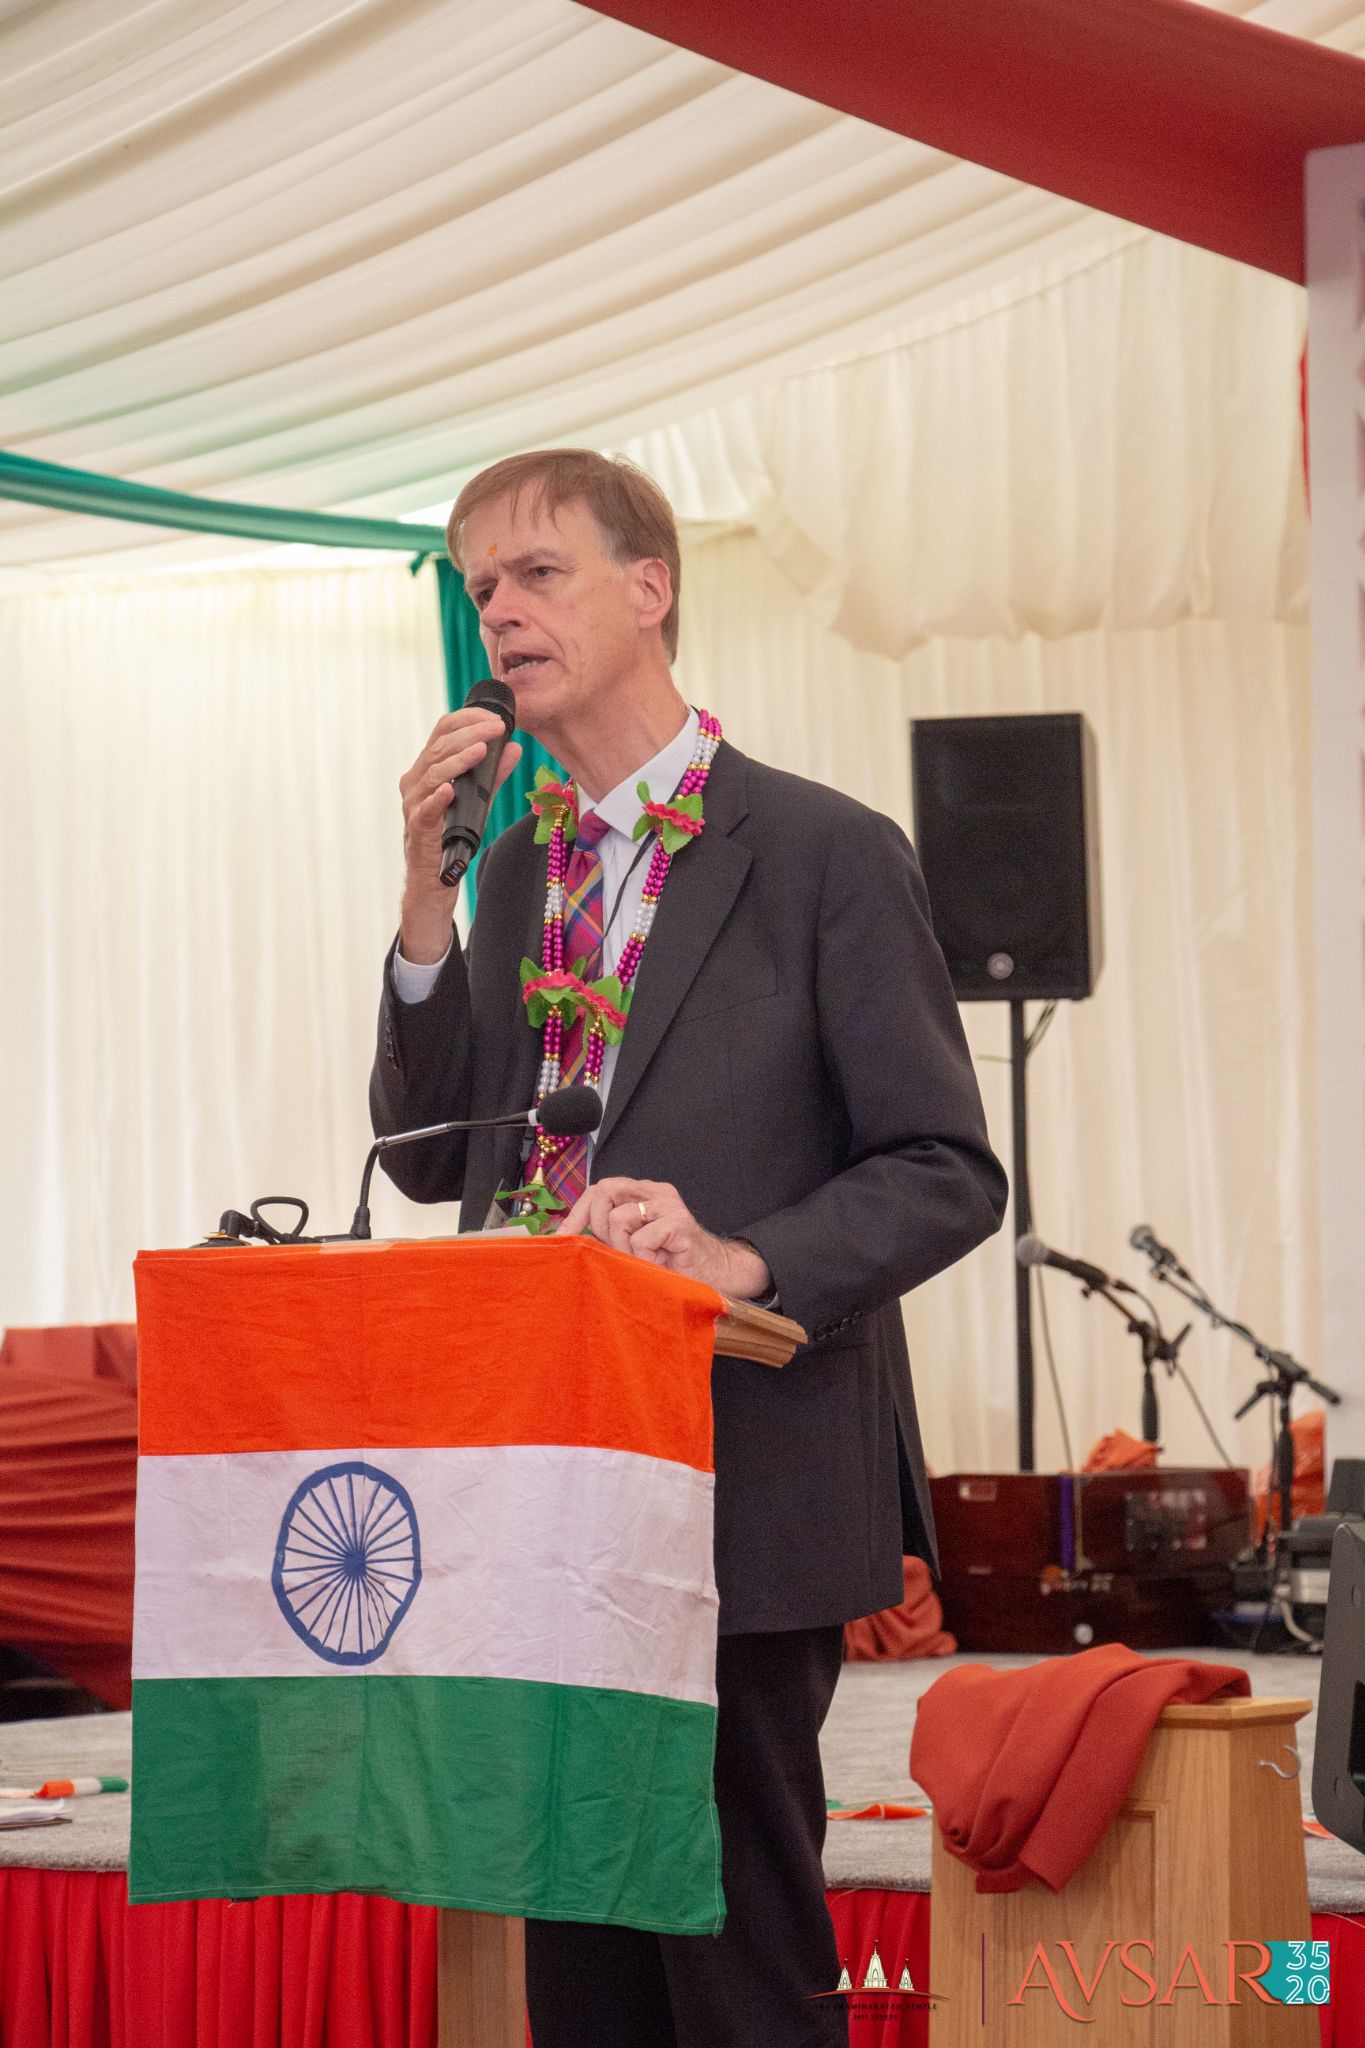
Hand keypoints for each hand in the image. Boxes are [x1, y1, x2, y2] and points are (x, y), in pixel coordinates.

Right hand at [398, 707, 523, 960]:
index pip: (442, 731)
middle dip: (471, 733)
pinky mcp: (417, 828)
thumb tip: (514, 748)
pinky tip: (451, 788)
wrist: (435, 878)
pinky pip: (426, 808)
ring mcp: (413, 804)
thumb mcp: (477, 799)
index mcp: (427, 768)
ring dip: (458, 759)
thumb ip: (493, 774)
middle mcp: (415, 781)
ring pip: (433, 772)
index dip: (467, 719)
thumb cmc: (451, 834)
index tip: (495, 717)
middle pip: (439, 746)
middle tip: (497, 727)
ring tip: (482, 750)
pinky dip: (438, 797)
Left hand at [556, 1177, 770, 1297]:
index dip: (577, 1212)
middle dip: (598, 1226)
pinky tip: (658, 1265)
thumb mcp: (631, 1245)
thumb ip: (607, 1235)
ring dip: (623, 1249)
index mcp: (642, 1193)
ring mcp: (669, 1205)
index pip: (599, 1188)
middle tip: (614, 1251)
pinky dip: (644, 1259)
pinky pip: (642, 1239)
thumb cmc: (671, 1263)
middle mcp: (655, 1192)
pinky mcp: (680, 1223)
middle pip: (604, 1191)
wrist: (717, 1276)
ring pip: (619, 1218)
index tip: (563, 1236)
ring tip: (642, 1261)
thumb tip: (565, 1236)